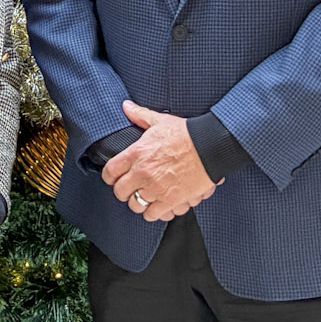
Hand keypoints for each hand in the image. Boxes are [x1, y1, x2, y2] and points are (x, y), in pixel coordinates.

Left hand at [106, 102, 215, 222]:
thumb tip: (127, 106)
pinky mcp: (170, 200)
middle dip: (124, 191)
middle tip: (131, 188)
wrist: (209, 147)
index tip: (114, 178)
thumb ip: (140, 115)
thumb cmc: (186, 134)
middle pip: (120, 192)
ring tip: (146, 197)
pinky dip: (156, 212)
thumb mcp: (160, 121)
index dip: (110, 176)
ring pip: (136, 206)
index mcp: (136, 154)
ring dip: (139, 203)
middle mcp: (142, 173)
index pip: (110, 172)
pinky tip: (159, 206)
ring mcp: (156, 189)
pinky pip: (154, 215)